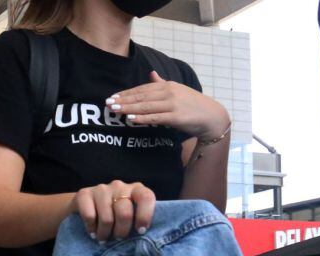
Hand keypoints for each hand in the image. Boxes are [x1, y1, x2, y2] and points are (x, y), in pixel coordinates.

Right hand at [74, 180, 156, 241]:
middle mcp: (119, 186)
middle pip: (125, 213)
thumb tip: (150, 239)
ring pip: (107, 218)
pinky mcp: (84, 193)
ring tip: (104, 238)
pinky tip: (92, 231)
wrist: (84, 205)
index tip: (140, 231)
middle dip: (122, 232)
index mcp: (136, 189)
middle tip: (118, 239)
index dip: (145, 216)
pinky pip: (90, 217)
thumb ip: (140, 220)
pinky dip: (91, 229)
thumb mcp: (131, 214)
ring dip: (105, 233)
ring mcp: (101, 189)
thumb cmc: (114, 214)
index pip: (146, 197)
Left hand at [107, 71, 230, 139]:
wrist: (211, 116)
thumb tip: (151, 73)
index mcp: (168, 85)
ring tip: (115, 110)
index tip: (113, 96)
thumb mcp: (177, 90)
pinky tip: (131, 118)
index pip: (143, 88)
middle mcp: (169, 93)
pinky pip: (155, 117)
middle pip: (142, 96)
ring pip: (146, 106)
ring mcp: (173, 104)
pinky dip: (142, 118)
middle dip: (124, 100)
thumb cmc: (192, 104)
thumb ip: (162, 83)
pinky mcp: (176, 117)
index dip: (127, 93)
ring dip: (129, 108)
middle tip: (108, 103)